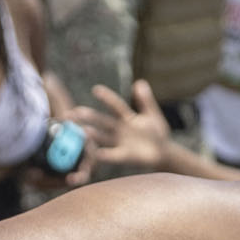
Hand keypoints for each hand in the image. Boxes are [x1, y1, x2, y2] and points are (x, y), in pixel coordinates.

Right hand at [74, 79, 189, 178]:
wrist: (164, 153)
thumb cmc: (157, 133)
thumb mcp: (152, 115)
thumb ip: (146, 101)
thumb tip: (140, 82)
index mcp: (127, 118)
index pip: (115, 106)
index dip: (107, 98)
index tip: (95, 89)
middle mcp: (119, 130)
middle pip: (103, 121)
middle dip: (90, 116)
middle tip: (75, 111)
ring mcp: (120, 143)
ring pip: (103, 137)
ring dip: (93, 135)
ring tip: (83, 131)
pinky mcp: (123, 156)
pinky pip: (111, 155)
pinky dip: (104, 155)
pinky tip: (96, 153)